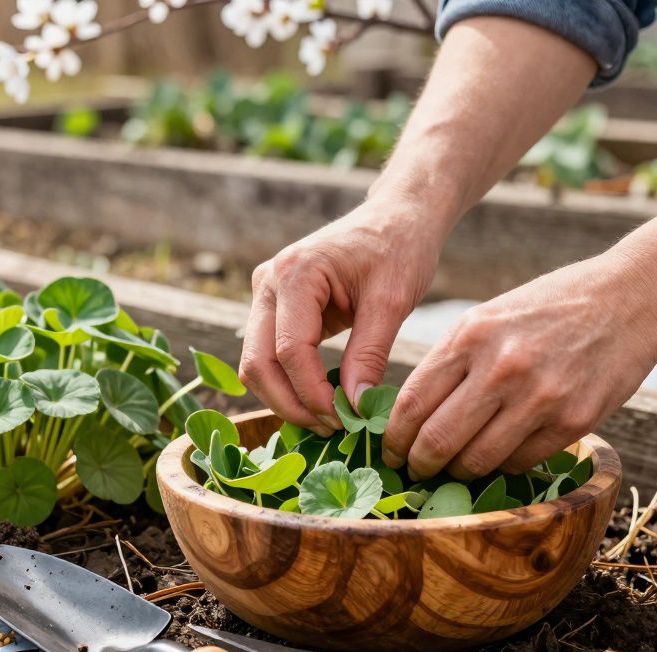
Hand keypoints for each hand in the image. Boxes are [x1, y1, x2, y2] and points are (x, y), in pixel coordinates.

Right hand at [240, 196, 442, 434]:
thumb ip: (370, 354)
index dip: (312, 392)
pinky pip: (268, 355)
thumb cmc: (400, 248)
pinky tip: (321, 399)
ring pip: (256, 363)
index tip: (344, 419)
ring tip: (328, 419)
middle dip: (291, 403)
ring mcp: (265, 293)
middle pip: (258, 362)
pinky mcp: (273, 306)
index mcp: (296, 272)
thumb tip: (355, 408)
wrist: (395, 216)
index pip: (289, 349)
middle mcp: (268, 281)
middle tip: (332, 429)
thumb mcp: (393, 301)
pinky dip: (289, 382)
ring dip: (286, 398)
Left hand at [382, 251, 656, 478]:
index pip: (411, 404)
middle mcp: (501, 368)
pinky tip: (499, 454)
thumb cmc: (548, 309)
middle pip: (437, 441)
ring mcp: (539, 398)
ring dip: (459, 472)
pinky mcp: (573, 422)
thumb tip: (408, 415)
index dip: (393, 438)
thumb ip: (450, 362)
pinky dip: (502, 465)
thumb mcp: (487, 317)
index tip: (390, 452)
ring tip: (454, 469)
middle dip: (418, 464)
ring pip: (477, 461)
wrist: (629, 300)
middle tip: (415, 471)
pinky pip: (520, 462)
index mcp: (470, 336)